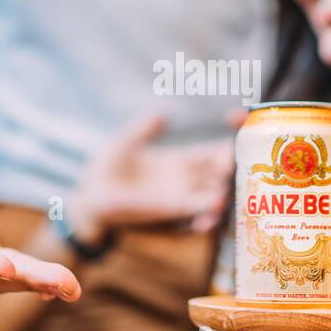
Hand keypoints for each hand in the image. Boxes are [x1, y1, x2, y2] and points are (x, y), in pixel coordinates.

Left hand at [67, 114, 232, 246]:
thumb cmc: (107, 167)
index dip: (230, 143)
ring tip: (222, 196)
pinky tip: (208, 219)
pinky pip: (191, 216)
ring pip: (210, 196)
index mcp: (180, 159)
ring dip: (220, 197)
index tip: (240, 132)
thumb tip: (163, 112)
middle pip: (218, 173)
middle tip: (230, 165)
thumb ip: (144, 129)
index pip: (213, 151)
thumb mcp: (126, 142)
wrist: (90, 195)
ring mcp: (179, 196)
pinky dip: (203, 219)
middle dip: (229, 169)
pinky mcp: (167, 212)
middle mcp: (186, 179)